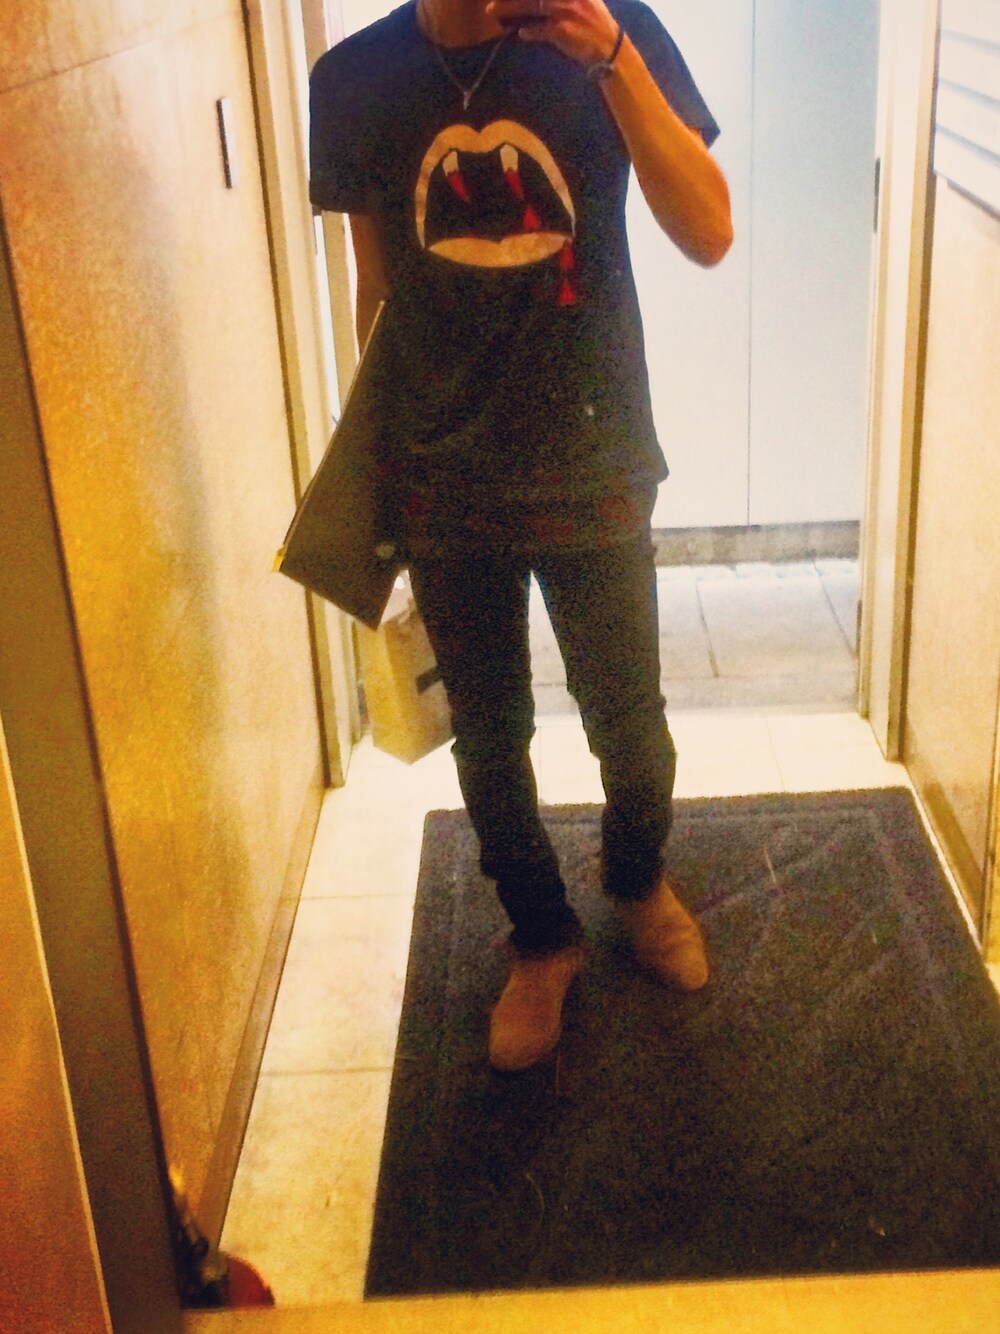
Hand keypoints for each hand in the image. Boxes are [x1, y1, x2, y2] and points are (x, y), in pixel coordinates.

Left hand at [486, 0, 619, 67]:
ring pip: (529, 5)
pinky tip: (519, 33)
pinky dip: (527, 32)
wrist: (609, 47)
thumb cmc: (596, 23)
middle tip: (492, 1)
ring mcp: (563, 10)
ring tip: (492, 11)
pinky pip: (537, 30)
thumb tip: (539, 2)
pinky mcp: (560, 30)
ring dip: (508, 8)